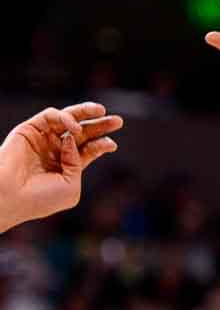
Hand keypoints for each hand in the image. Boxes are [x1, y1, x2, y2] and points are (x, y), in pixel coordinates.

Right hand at [0, 102, 121, 230]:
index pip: (88, 150)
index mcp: (65, 167)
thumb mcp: (71, 186)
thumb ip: (79, 163)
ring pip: (68, 119)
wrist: (10, 197)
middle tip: (118, 121)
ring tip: (101, 110)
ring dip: (86, 113)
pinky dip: (65, 118)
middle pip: (82, 133)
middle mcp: (54, 151)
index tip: (112, 144)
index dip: (102, 144)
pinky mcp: (29, 130)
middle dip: (101, 125)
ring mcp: (42, 140)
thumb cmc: (40, 198)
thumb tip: (71, 140)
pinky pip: (51, 116)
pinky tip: (74, 128)